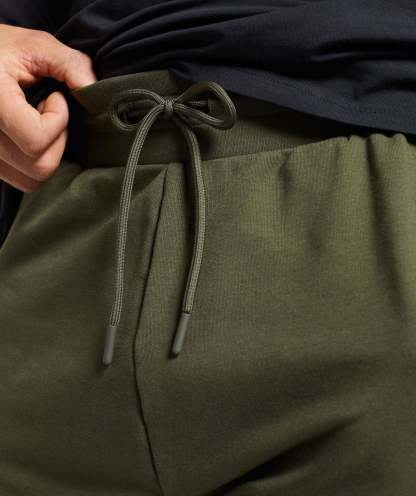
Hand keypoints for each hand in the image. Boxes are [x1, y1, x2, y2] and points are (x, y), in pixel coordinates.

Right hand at [0, 24, 95, 191]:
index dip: (57, 120)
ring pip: (32, 179)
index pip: (36, 140)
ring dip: (46, 154)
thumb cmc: (2, 49)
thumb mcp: (35, 45)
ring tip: (37, 122)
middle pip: (39, 166)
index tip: (55, 97)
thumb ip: (69, 64)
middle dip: (56, 140)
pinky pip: (22, 180)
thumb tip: (96, 92)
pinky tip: (29, 135)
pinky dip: (35, 163)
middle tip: (48, 112)